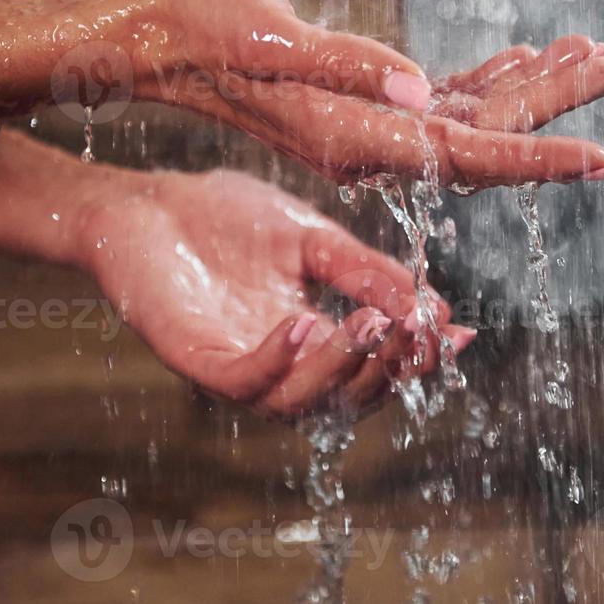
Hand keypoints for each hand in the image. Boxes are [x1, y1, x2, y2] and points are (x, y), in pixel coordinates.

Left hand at [76, 168, 472, 419]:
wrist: (145, 202)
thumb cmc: (225, 219)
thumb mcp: (313, 240)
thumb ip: (366, 272)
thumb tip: (433, 306)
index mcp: (314, 340)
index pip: (375, 368)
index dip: (418, 359)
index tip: (458, 332)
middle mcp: (280, 365)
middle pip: (345, 397)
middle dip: (388, 367)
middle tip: (414, 326)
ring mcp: (237, 365)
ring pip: (299, 401)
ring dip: (342, 367)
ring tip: (372, 323)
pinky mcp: (194, 359)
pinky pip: (242, 380)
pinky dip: (278, 359)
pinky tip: (306, 321)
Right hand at [136, 0, 603, 188]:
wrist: (160, 37)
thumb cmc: (205, 27)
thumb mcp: (269, 36)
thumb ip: (344, 64)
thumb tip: (419, 88)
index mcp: (358, 136)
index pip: (468, 158)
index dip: (540, 158)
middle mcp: (374, 144)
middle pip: (489, 136)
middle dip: (561, 106)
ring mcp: (373, 127)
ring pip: (475, 116)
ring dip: (535, 86)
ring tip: (597, 51)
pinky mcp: (367, 101)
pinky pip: (444, 99)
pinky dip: (490, 77)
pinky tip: (525, 55)